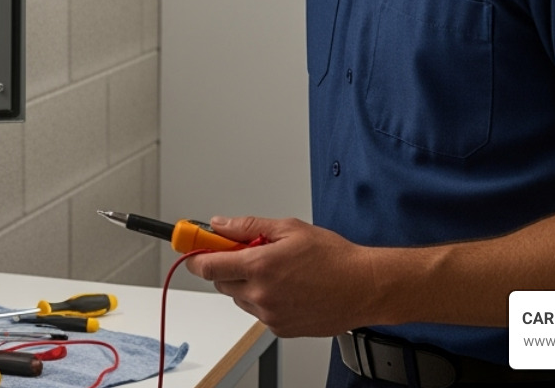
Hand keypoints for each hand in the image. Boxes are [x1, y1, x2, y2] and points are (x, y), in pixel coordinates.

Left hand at [183, 215, 381, 337]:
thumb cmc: (333, 257)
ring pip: (240, 298)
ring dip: (247, 284)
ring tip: (277, 270)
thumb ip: (248, 226)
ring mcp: (270, 316)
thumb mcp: (289, 228)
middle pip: (221, 282)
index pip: (208, 266)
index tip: (191, 249)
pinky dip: (264, 300)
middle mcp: (261, 295)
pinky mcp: (281, 329)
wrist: (363, 287)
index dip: (196, 256)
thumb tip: (220, 224)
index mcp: (259, 267)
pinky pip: (259, 312)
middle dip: (227, 266)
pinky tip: (288, 288)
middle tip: (249, 252)